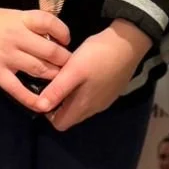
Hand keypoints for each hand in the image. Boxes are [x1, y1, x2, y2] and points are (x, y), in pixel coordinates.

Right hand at [0, 0, 69, 107]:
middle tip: (71, 68)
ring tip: (62, 84)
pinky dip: (32, 99)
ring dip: (54, 77)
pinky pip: (18, 88)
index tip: (66, 40)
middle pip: (50, 51)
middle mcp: (18, 37)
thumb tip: (48, 40)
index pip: (50, 22)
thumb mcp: (9, 16)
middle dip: (65, 61)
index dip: (63, 32)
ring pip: (39, 69)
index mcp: (21, 19)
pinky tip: (42, 105)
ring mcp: (7, 56)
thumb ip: (27, 27)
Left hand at [35, 20, 151, 130]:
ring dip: (70, 96)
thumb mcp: (73, 70)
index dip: (48, 113)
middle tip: (53, 82)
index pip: (59, 124)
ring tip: (66, 76)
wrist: (129, 44)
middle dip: (58, 104)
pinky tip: (82, 73)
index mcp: (83, 106)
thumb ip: (57, 90)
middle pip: (69, 116)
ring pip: (80, 107)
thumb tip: (38, 108)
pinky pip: (91, 98)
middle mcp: (94, 108)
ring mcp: (104, 101)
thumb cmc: (98, 56)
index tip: (44, 93)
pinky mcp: (110, 91)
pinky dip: (82, 91)